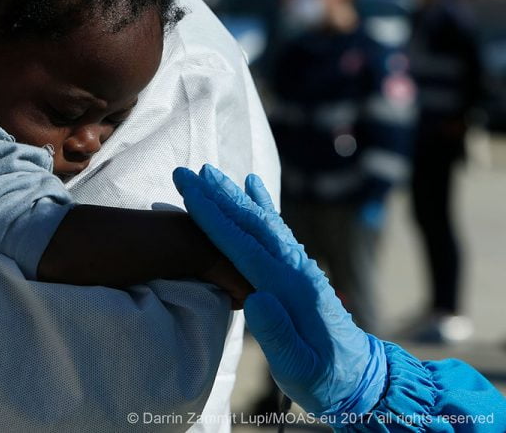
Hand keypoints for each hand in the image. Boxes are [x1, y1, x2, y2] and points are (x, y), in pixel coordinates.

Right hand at [173, 165, 385, 418]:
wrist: (361, 379)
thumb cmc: (325, 379)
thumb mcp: (299, 369)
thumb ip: (279, 335)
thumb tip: (256, 298)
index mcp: (290, 289)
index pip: (244, 245)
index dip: (215, 217)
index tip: (191, 192)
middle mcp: (296, 269)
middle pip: (253, 223)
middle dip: (220, 196)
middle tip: (193, 172)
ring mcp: (301, 266)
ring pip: (265, 221)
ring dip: (237, 196)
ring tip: (214, 174)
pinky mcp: (301, 269)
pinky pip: (277, 229)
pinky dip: (262, 205)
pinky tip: (254, 187)